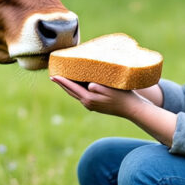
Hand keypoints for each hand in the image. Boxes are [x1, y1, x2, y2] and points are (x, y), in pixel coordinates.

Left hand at [50, 76, 177, 146]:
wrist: (132, 109)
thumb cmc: (123, 96)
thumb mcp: (111, 89)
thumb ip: (97, 87)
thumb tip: (88, 85)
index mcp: (89, 99)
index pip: (71, 88)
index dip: (62, 81)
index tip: (53, 75)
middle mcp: (88, 103)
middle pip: (71, 92)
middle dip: (62, 84)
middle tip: (53, 76)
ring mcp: (92, 105)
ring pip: (76, 94)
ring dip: (69, 87)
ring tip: (63, 79)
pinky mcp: (96, 105)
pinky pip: (82, 96)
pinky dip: (77, 89)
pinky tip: (78, 84)